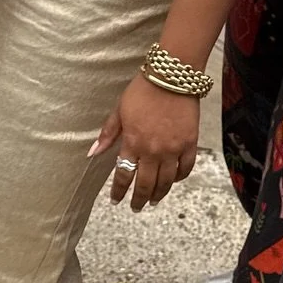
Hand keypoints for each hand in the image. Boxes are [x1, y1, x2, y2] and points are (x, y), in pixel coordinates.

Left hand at [89, 73, 199, 210]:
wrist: (172, 75)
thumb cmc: (143, 89)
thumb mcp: (120, 109)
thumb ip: (108, 134)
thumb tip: (92, 153)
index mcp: (132, 142)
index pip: (124, 175)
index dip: (119, 191)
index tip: (116, 201)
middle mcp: (152, 150)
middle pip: (145, 184)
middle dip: (139, 199)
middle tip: (136, 207)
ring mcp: (173, 148)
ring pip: (166, 182)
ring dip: (159, 194)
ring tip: (154, 201)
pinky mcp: (190, 143)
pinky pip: (185, 168)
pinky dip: (179, 178)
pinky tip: (173, 181)